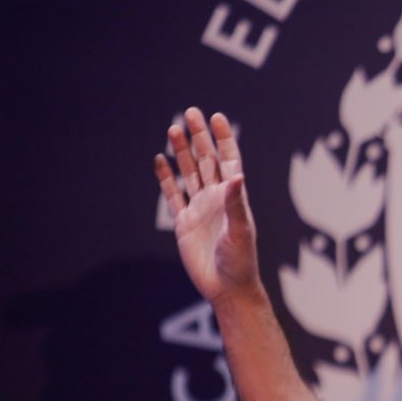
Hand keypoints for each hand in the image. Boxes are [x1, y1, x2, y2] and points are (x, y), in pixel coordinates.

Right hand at [154, 108, 262, 305]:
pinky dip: (166, 178)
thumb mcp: (241, 231)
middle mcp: (217, 198)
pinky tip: (160, 160)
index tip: (217, 117)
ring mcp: (199, 209)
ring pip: (189, 173)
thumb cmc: (241, 260)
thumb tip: (236, 175)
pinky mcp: (183, 223)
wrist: (227, 287)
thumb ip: (236, 203)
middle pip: (206, 160)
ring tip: (173, 129)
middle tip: (191, 112)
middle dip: (199, 137)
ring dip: (182, 152)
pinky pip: (173, 195)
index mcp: (234, 197)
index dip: (224, 139)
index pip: (229, 160)